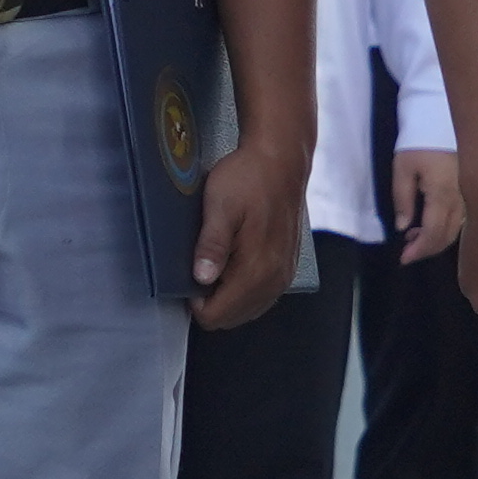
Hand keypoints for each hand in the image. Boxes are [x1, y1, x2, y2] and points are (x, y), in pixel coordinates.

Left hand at [186, 134, 306, 332]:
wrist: (281, 160)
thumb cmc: (250, 178)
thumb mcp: (220, 206)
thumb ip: (212, 246)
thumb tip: (202, 279)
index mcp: (257, 269)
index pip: (216, 315)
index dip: (195, 301)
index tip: (190, 272)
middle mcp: (275, 280)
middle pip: (231, 318)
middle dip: (210, 300)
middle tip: (201, 264)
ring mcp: (284, 276)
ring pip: (246, 310)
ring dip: (226, 295)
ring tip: (216, 261)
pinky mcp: (287, 267)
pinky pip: (260, 296)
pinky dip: (242, 289)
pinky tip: (233, 262)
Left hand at [388, 145, 460, 263]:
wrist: (439, 118)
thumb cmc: (419, 142)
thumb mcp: (403, 168)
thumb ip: (403, 199)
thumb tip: (403, 227)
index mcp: (442, 195)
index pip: (433, 233)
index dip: (419, 250)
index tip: (403, 258)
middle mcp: (460, 200)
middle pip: (447, 236)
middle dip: (426, 249)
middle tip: (407, 252)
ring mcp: (467, 196)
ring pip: (455, 230)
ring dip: (435, 240)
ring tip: (412, 236)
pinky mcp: (468, 191)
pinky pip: (459, 219)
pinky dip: (444, 228)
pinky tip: (427, 224)